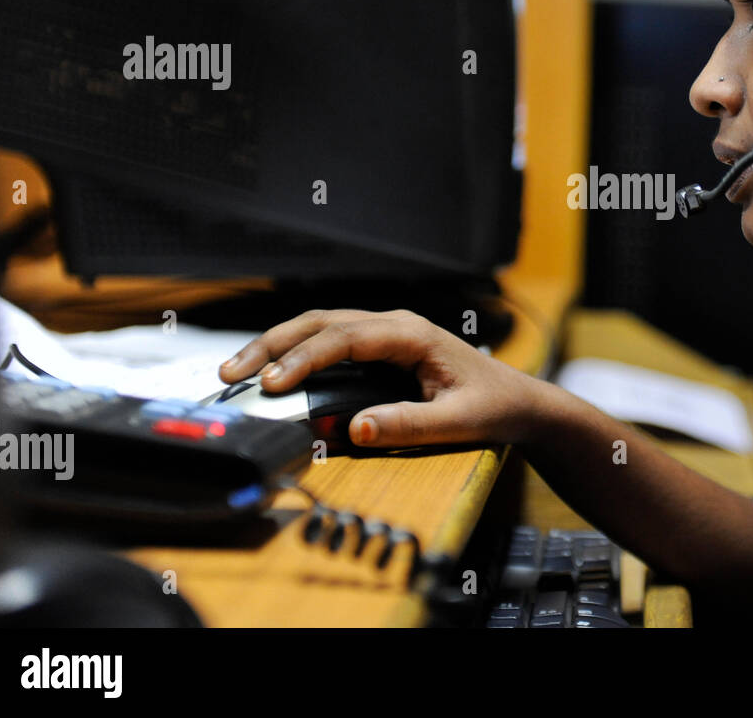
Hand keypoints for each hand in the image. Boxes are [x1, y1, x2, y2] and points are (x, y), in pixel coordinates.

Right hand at [217, 308, 546, 447]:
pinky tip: (271, 372)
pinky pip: (331, 341)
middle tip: (232, 373)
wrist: (520, 401)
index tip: (272, 384)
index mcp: (412, 335)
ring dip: (279, 345)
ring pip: (321, 326)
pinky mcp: (382, 346)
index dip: (304, 359)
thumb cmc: (495, 406)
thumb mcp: (459, 422)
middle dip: (273, 345)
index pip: (344, 338)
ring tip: (238, 371)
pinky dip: (296, 352)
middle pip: (321, 323)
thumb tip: (355, 429)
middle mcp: (395, 325)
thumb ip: (409, 425)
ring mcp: (387, 332)